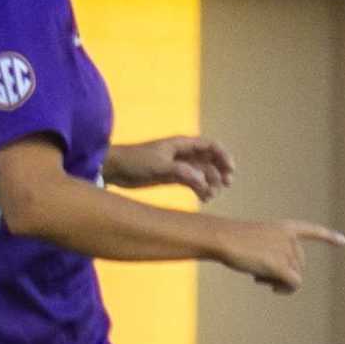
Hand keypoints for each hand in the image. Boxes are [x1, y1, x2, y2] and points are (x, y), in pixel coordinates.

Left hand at [112, 137, 234, 200]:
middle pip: (209, 160)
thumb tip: (202, 180)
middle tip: (224, 185)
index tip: (230, 170)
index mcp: (182, 144)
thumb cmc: (135, 161)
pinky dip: (199, 189)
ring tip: (210, 196)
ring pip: (202, 173)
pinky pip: (192, 182)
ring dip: (210, 183)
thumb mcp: (159, 166)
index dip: (223, 156)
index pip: (210, 146)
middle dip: (219, 172)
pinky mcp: (171, 177)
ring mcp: (178, 166)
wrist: (114, 169)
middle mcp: (183, 154)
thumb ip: (181, 172)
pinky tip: (203, 199)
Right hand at [218, 218, 344, 293]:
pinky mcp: (282, 266)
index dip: (328, 237)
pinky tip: (275, 290)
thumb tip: (280, 279)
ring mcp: (287, 252)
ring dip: (278, 280)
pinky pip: (294, 283)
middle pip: (299, 263)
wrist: (222, 238)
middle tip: (261, 275)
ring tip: (258, 277)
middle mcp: (291, 239)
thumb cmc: (230, 239)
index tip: (343, 241)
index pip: (311, 231)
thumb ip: (271, 253)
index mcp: (285, 228)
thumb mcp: (255, 241)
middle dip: (284, 272)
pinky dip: (287, 289)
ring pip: (295, 275)